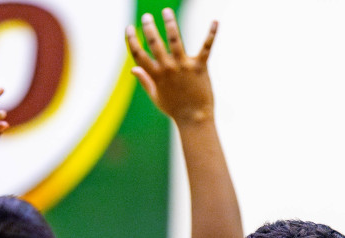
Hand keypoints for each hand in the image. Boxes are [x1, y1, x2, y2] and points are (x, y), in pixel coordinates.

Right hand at [125, 9, 217, 124]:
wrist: (194, 119)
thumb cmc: (175, 109)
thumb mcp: (156, 96)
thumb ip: (145, 81)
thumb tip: (133, 68)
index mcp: (155, 75)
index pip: (138, 54)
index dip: (131, 40)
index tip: (128, 28)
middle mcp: (168, 69)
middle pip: (154, 44)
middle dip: (148, 28)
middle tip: (147, 16)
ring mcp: (184, 67)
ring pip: (175, 40)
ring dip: (170, 24)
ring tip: (166, 11)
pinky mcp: (200, 67)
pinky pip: (206, 47)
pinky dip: (211, 33)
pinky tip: (216, 21)